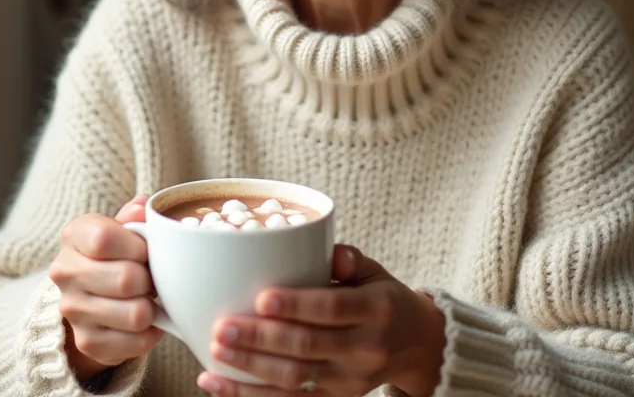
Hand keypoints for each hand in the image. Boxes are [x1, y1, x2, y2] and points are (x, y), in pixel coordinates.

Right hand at [49, 196, 163, 380]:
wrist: (90, 297)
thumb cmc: (116, 255)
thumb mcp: (122, 229)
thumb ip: (135, 217)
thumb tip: (144, 207)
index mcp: (74, 236)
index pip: (104, 239)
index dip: (137, 246)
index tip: (146, 251)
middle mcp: (65, 272)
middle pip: (126, 279)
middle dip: (150, 280)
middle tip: (151, 279)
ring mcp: (73, 310)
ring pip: (136, 314)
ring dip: (152, 308)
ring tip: (146, 299)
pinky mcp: (88, 342)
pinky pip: (138, 342)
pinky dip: (151, 333)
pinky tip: (142, 322)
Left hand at [196, 245, 445, 396]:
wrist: (417, 345)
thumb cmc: (384, 299)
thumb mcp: (376, 272)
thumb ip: (350, 260)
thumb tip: (329, 252)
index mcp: (376, 310)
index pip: (332, 309)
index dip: (297, 306)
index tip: (262, 298)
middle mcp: (365, 349)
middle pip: (307, 347)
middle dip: (261, 340)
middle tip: (223, 328)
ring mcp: (351, 381)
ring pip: (295, 381)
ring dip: (250, 370)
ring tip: (216, 355)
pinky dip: (251, 396)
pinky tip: (218, 384)